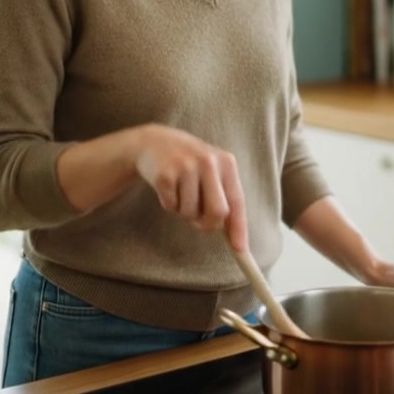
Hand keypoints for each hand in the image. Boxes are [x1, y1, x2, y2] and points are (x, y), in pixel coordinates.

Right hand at [134, 124, 248, 251]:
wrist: (153, 141)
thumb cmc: (189, 164)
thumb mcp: (211, 171)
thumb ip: (224, 197)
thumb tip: (236, 239)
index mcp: (226, 162)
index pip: (237, 202)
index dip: (239, 229)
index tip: (240, 251)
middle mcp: (208, 162)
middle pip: (218, 212)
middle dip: (207, 224)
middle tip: (197, 221)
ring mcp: (186, 166)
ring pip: (190, 212)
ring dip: (184, 211)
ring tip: (180, 192)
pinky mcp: (165, 174)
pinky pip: (171, 206)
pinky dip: (169, 204)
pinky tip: (167, 187)